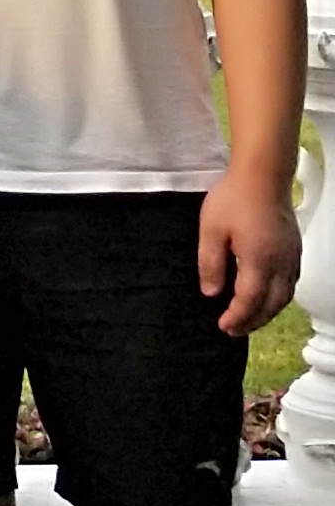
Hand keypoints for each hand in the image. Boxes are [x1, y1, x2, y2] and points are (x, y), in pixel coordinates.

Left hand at [203, 163, 303, 335]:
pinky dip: (279, 298)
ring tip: (249, 319)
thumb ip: (210, 264)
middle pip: (272, 304)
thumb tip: (211, 293)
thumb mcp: (211, 230)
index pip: (250, 300)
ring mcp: (292, 257)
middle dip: (253, 321)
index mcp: (259, 261)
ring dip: (268, 312)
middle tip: (234, 330)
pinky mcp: (295, 250)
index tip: (224, 327)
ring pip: (285, 296)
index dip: (237, 317)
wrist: (263, 176)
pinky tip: (268, 297)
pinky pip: (291, 283)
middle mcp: (281, 264)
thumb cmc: (234, 199)